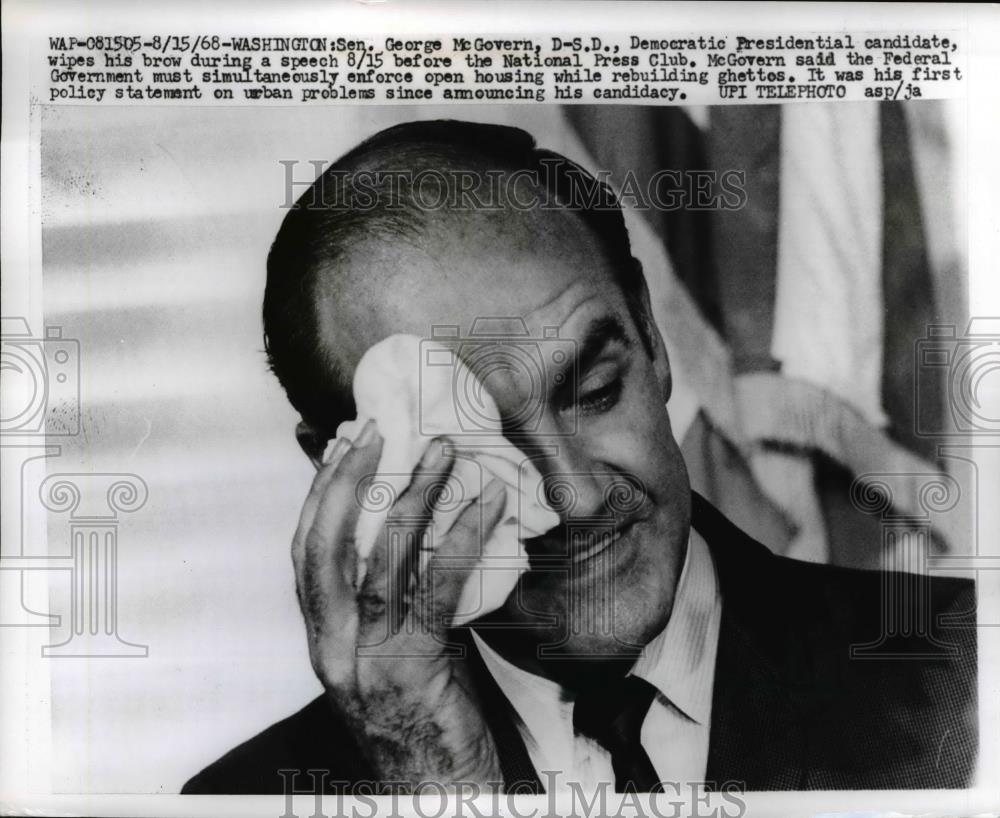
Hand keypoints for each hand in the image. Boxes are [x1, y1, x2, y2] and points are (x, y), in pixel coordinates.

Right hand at [291, 420, 507, 786]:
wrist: (434, 791)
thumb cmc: (421, 716)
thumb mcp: (393, 649)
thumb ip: (392, 597)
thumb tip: (413, 530)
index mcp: (323, 639)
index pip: (305, 553)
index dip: (320, 493)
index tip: (340, 443)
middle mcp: (333, 647)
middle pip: (323, 549)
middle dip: (346, 482)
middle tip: (375, 429)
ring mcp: (369, 660)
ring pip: (378, 563)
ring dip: (410, 498)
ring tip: (440, 451)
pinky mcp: (415, 670)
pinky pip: (436, 591)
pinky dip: (460, 540)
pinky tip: (485, 505)